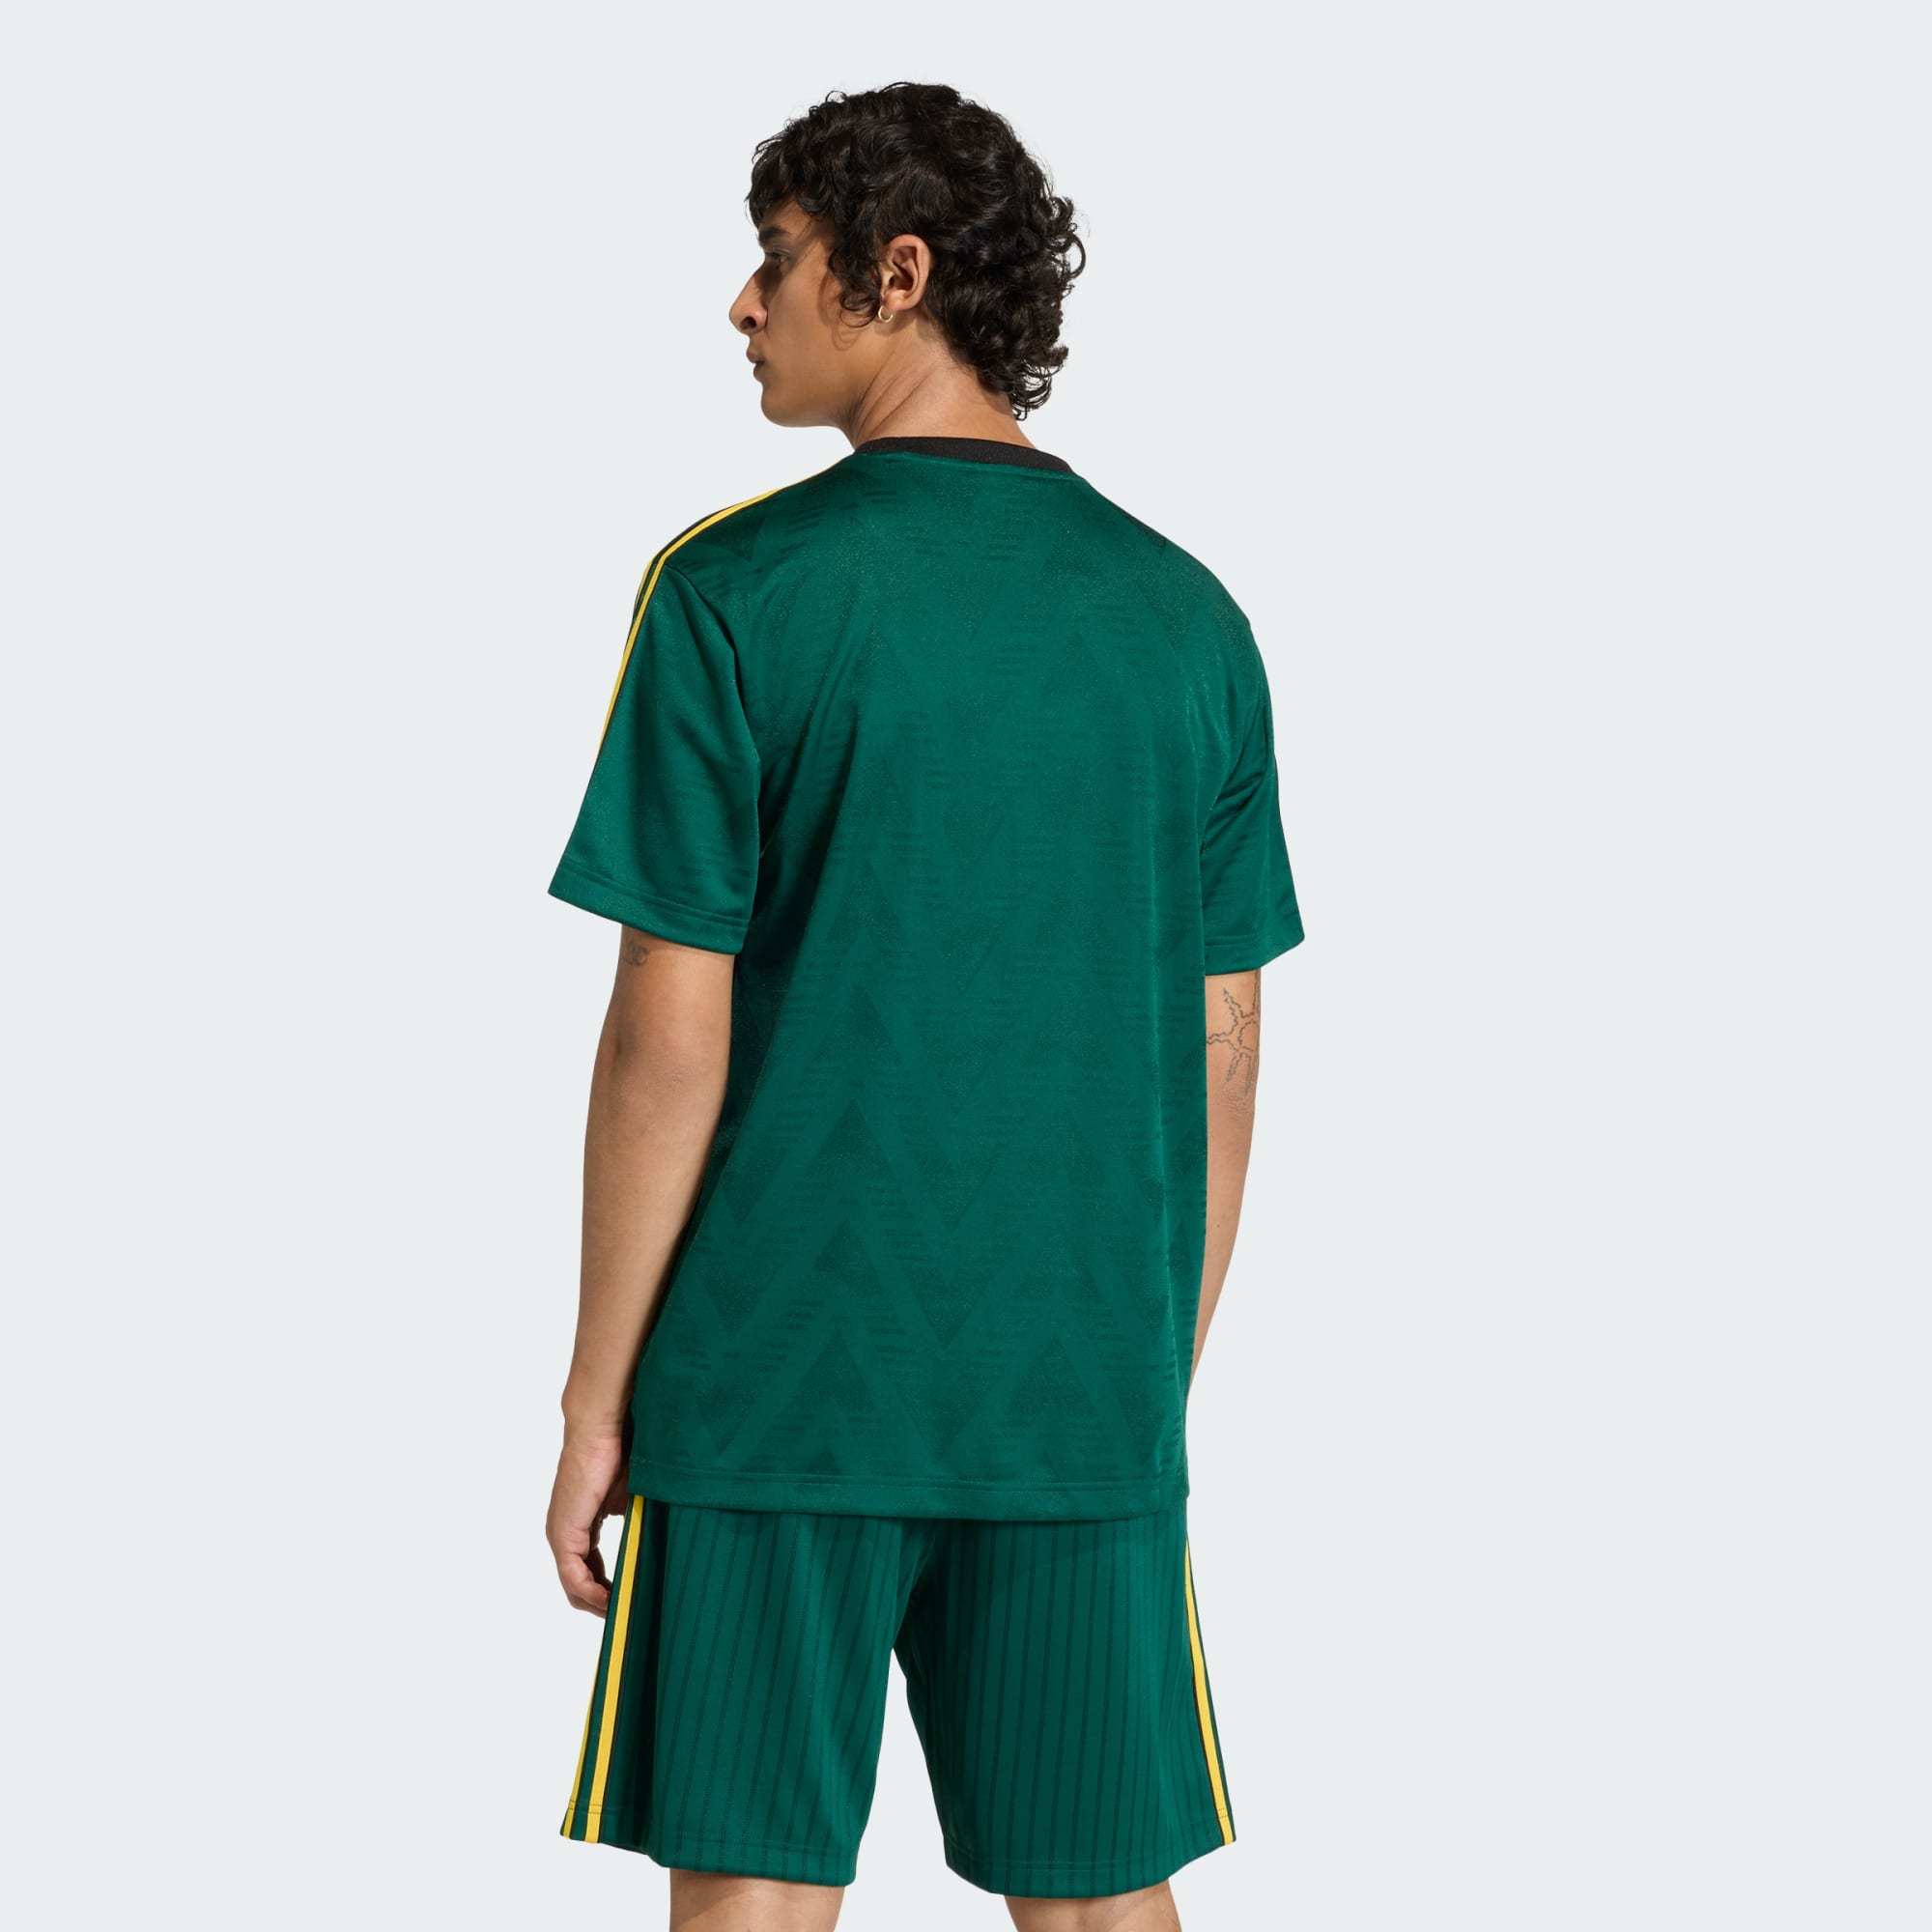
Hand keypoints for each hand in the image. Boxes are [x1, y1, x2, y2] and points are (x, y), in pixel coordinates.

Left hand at [546, 1423, 628, 1613]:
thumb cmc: (620, 1452)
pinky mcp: (563, 1534)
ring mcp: (561, 1536)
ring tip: (626, 1615)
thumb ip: (636, 1523)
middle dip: (604, 1605)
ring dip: (600, 1604)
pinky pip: (575, 1577)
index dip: (608, 1592)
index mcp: (578, 1527)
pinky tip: (614, 1601)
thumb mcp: (632, 1498)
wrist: (602, 1429)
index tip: (632, 1602)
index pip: (589, 1572)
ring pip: (575, 1587)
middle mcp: (564, 1535)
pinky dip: (594, 1594)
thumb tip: (657, 1545)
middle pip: (579, 1587)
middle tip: (630, 1617)